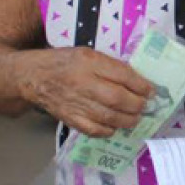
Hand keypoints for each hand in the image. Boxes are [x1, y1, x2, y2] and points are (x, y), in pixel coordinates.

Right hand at [21, 47, 152, 137]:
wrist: (33, 76)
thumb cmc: (64, 62)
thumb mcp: (88, 54)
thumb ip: (110, 65)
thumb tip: (136, 81)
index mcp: (89, 61)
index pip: (122, 75)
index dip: (140, 85)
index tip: (151, 90)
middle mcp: (83, 83)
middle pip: (117, 98)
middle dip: (137, 104)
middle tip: (145, 105)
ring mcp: (75, 103)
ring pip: (108, 117)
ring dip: (127, 119)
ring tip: (135, 117)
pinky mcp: (69, 119)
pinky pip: (94, 130)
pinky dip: (108, 130)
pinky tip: (115, 126)